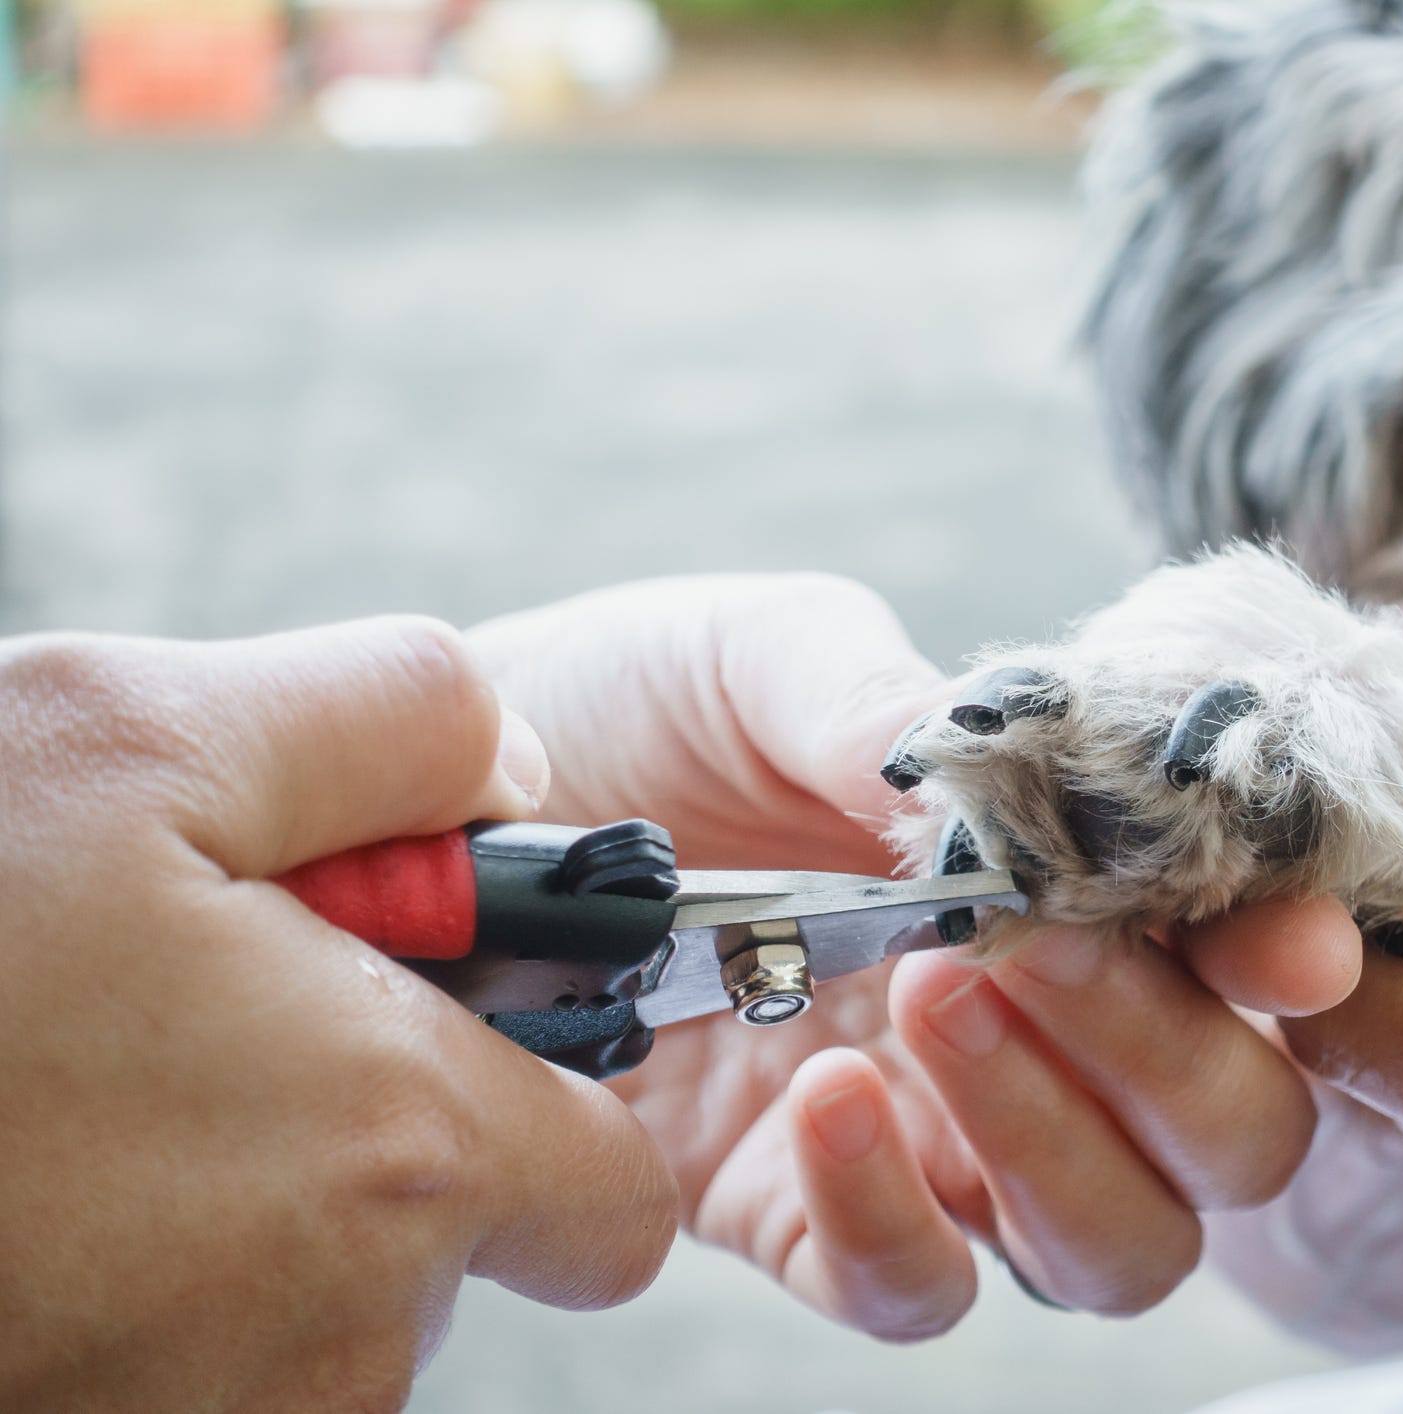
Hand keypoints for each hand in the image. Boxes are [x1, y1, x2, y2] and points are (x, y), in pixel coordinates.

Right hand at [0, 619, 675, 1411]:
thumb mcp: (137, 732)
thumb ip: (396, 721)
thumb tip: (516, 773)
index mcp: (397, 1153)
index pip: (613, 1196)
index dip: (558, 1104)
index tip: (457, 1031)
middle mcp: (333, 1338)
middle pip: (453, 1251)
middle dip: (369, 1140)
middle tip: (197, 1029)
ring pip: (312, 1315)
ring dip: (238, 1211)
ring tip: (76, 1099)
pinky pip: (194, 1365)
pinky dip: (140, 1281)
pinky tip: (31, 1187)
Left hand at [472, 575, 1359, 1338]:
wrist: (443, 801)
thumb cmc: (631, 702)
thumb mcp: (764, 657)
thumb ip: (899, 714)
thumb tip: (1017, 800)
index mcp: (1064, 882)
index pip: (1248, 952)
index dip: (1297, 959)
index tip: (1283, 950)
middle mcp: (1037, 1027)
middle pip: (1231, 1136)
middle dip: (1174, 1058)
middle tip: (1037, 951)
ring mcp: (932, 1136)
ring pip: (1117, 1247)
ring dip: (1058, 1144)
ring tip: (928, 998)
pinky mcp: (800, 1211)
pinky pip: (916, 1292)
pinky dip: (895, 1220)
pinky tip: (823, 1096)